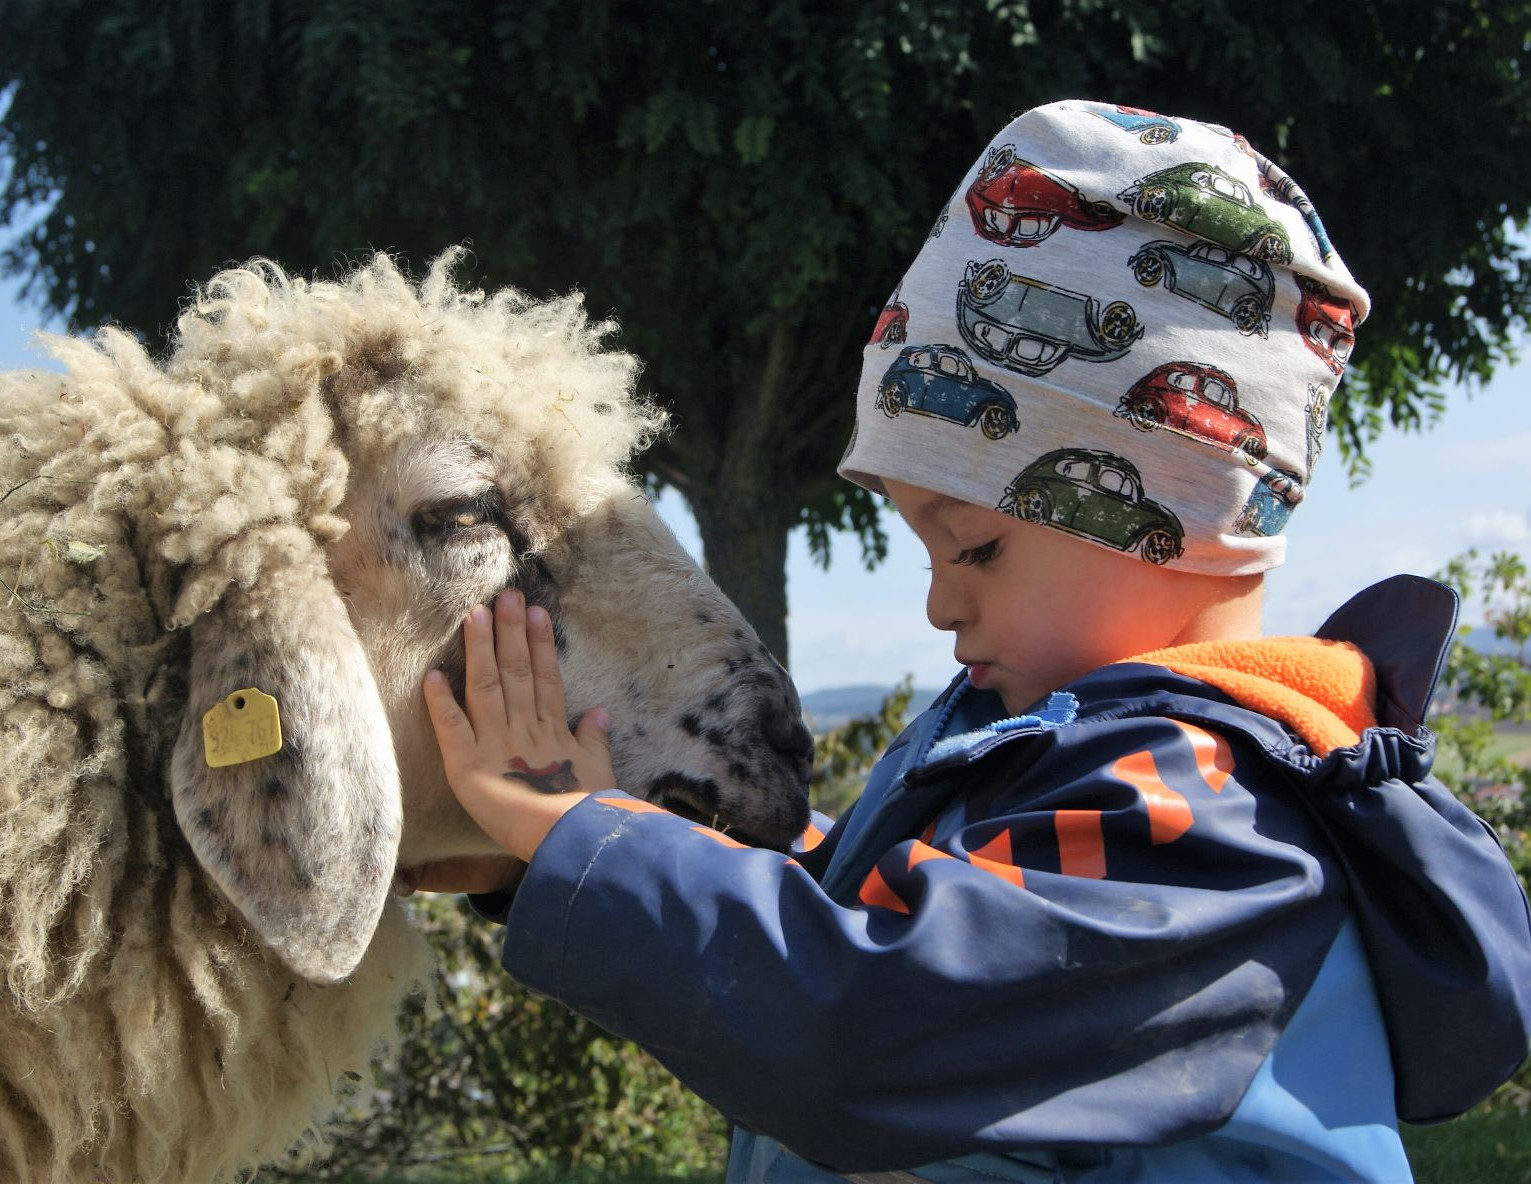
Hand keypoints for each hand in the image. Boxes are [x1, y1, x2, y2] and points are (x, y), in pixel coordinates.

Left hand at [421, 589, 614, 865]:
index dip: (540, 645)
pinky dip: (441, 703)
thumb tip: (599, 712)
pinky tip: (432, 675)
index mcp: (553, 732)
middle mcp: (523, 730)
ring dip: (480, 649)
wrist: (569, 840)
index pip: (545, 679)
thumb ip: (593, 739)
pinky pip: (451, 729)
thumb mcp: (597, 772)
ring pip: (486, 687)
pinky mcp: (468, 766)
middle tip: (507, 594)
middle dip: (511, 631)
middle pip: (516, 672)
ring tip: (475, 614)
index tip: (536, 611)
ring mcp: (496, 744)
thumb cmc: (587, 813)